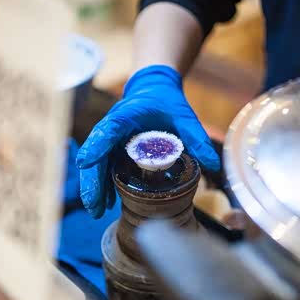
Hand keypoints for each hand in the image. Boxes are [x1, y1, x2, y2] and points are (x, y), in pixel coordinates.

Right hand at [77, 65, 220, 217]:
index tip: (86, 163)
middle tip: (94, 206)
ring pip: (96, 164)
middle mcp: (112, 127)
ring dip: (94, 186)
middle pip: (95, 154)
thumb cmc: (166, 100)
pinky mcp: (114, 148)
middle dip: (92, 180)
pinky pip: (104, 167)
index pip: (108, 130)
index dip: (96, 146)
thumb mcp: (184, 116)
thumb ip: (196, 138)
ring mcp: (111, 139)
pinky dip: (103, 184)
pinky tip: (107, 203)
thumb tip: (213, 164)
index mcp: (126, 115)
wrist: (155, 88)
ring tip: (97, 211)